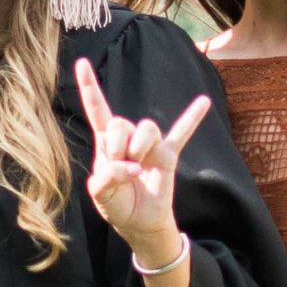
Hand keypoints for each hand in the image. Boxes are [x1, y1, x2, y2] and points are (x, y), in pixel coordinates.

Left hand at [72, 56, 209, 262]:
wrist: (138, 223)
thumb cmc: (117, 205)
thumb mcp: (100, 194)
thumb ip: (107, 177)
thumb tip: (133, 166)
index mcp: (106, 143)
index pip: (97, 110)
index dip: (90, 87)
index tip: (82, 63)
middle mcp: (128, 139)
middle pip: (121, 122)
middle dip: (118, 144)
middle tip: (121, 165)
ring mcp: (150, 146)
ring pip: (146, 128)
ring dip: (140, 147)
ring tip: (139, 167)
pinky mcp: (168, 155)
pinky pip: (182, 133)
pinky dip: (192, 118)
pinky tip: (203, 102)